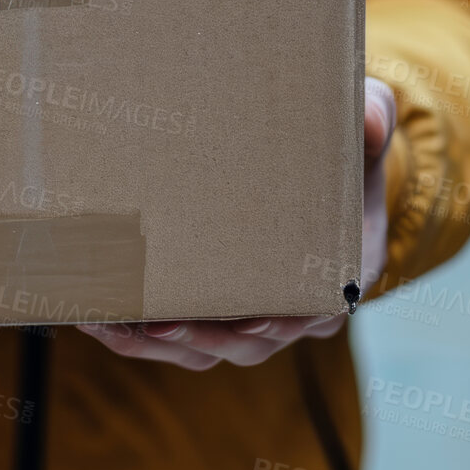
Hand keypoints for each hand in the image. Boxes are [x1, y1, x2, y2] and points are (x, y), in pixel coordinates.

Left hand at [76, 77, 395, 369]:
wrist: (321, 166)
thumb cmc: (345, 147)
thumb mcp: (367, 125)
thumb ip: (373, 120)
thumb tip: (375, 119)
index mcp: (342, 275)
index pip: (314, 311)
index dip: (283, 321)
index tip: (251, 317)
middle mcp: (297, 311)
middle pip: (249, 341)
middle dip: (202, 337)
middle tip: (159, 324)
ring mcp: (251, 318)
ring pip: (204, 350)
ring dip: (155, 344)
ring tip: (109, 323)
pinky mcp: (212, 315)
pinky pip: (174, 338)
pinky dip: (135, 333)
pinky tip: (94, 315)